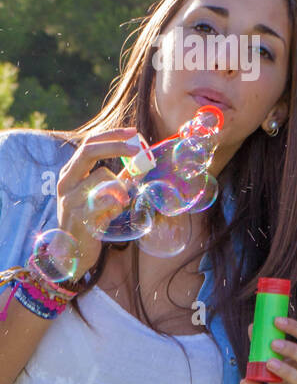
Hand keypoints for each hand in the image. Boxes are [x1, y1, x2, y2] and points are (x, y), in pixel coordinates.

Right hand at [55, 128, 146, 266]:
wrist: (73, 251)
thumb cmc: (91, 219)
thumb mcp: (104, 195)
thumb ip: (120, 180)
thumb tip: (142, 163)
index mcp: (71, 173)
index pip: (89, 144)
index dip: (111, 135)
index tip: (134, 132)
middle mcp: (66, 181)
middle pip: (89, 151)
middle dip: (116, 146)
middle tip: (138, 149)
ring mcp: (69, 197)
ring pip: (104, 177)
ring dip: (121, 189)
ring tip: (118, 205)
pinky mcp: (78, 215)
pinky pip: (107, 200)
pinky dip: (117, 205)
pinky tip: (111, 216)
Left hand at [240, 317, 296, 383]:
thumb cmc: (283, 377)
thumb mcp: (278, 358)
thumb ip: (266, 343)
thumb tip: (254, 326)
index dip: (296, 328)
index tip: (276, 321)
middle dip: (295, 350)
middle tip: (273, 343)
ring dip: (287, 371)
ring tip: (268, 363)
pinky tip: (246, 382)